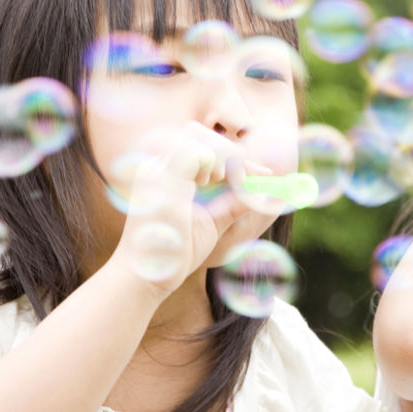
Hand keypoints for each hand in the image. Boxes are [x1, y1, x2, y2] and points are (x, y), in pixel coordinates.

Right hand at [105, 122, 268, 293]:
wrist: (148, 279)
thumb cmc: (175, 255)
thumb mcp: (213, 221)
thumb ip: (234, 202)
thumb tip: (264, 190)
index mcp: (166, 174)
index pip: (200, 146)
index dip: (234, 155)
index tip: (262, 172)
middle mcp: (157, 166)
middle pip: (196, 132)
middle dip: (229, 150)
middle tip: (244, 177)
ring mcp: (157, 170)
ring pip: (195, 136)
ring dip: (221, 154)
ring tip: (224, 180)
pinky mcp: (161, 179)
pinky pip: (193, 153)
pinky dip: (212, 162)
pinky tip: (213, 183)